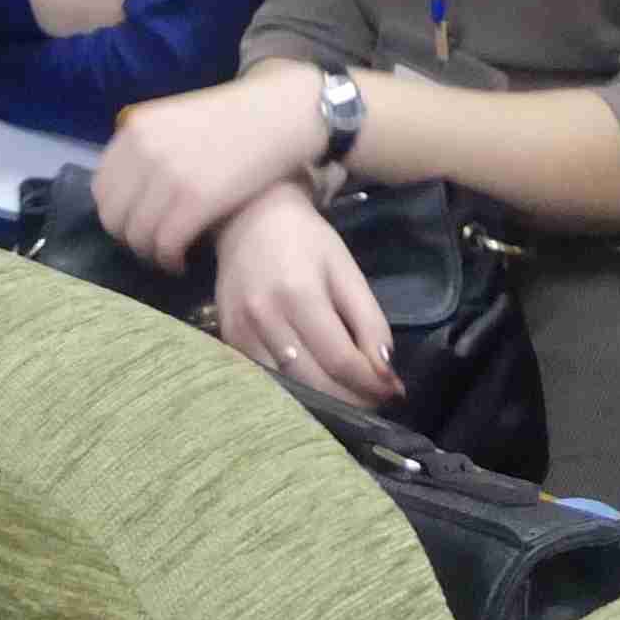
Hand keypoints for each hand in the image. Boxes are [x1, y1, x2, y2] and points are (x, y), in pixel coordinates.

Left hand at [91, 67, 321, 268]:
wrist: (281, 113)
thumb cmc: (235, 119)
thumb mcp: (177, 121)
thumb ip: (147, 149)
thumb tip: (126, 194)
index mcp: (134, 129)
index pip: (101, 189)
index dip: (117, 217)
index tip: (137, 227)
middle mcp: (143, 150)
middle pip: (113, 217)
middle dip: (130, 240)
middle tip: (153, 246)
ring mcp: (168, 174)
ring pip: (137, 236)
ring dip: (151, 254)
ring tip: (170, 256)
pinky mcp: (196, 199)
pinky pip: (165, 244)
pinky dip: (170, 261)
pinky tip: (183, 261)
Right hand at [212, 189, 403, 405]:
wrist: (250, 217)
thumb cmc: (306, 241)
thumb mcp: (346, 272)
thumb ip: (369, 321)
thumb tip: (385, 371)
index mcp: (300, 295)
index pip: (341, 360)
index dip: (371, 384)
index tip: (393, 392)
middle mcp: (264, 318)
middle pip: (314, 383)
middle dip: (351, 400)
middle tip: (375, 401)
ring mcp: (239, 332)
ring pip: (286, 389)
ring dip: (323, 402)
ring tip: (349, 398)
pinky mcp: (227, 339)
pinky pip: (264, 379)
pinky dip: (292, 391)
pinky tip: (315, 388)